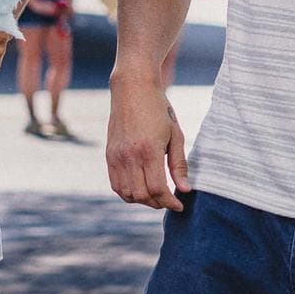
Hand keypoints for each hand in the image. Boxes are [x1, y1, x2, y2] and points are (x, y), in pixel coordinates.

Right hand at [106, 86, 189, 211]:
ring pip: (126, 193)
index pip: (157, 189)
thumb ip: (179, 164)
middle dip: (157, 203)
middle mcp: (129, 156)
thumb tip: (185, 189)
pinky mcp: (109, 154)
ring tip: (155, 196)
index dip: (169, 202)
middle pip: (141, 195)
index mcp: (149, 151)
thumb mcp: (175, 135)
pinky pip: (115, 184)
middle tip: (169, 201)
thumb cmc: (159, 109)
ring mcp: (116, 156)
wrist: (133, 88)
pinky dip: (127, 193)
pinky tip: (140, 189)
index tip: (179, 205)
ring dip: (142, 200)